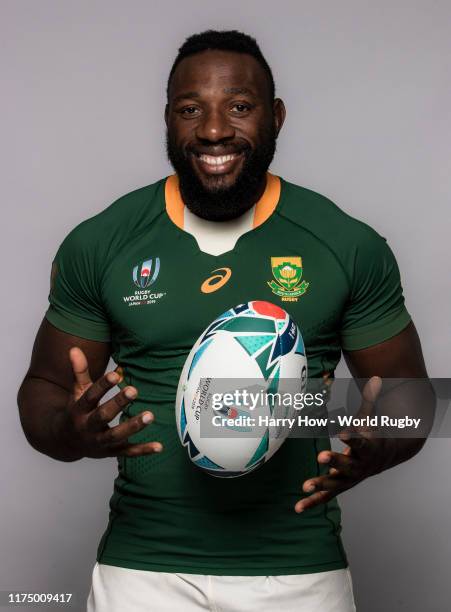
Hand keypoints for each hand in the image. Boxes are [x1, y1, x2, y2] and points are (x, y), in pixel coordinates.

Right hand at [58, 347, 162, 459]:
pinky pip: (127, 452)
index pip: (90, 396)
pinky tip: (159, 446)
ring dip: (133, 426)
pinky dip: (143, 450)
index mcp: (79, 410)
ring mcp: (99, 442)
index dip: (102, 385)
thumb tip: (74, 348)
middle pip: (103, 416)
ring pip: (116, 436)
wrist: (64, 442)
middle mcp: (87, 427)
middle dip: (118, 404)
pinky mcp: (110, 452)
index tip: (116, 374)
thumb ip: (79, 371)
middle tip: (134, 390)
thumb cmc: (76, 411)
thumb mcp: (76, 391)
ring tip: (150, 415)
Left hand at [295, 376, 392, 512]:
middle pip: (346, 464)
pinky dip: (311, 502)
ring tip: (305, 485)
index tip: (343, 432)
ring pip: (335, 483)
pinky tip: (297, 508)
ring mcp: (349, 479)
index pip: (360, 441)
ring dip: (320, 485)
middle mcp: (359, 465)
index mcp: (367, 447)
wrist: (383, 458)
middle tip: (321, 456)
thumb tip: (378, 377)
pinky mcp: (339, 487)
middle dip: (334, 460)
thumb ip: (370, 399)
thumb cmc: (372, 434)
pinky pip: (325, 497)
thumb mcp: (371, 417)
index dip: (352, 437)